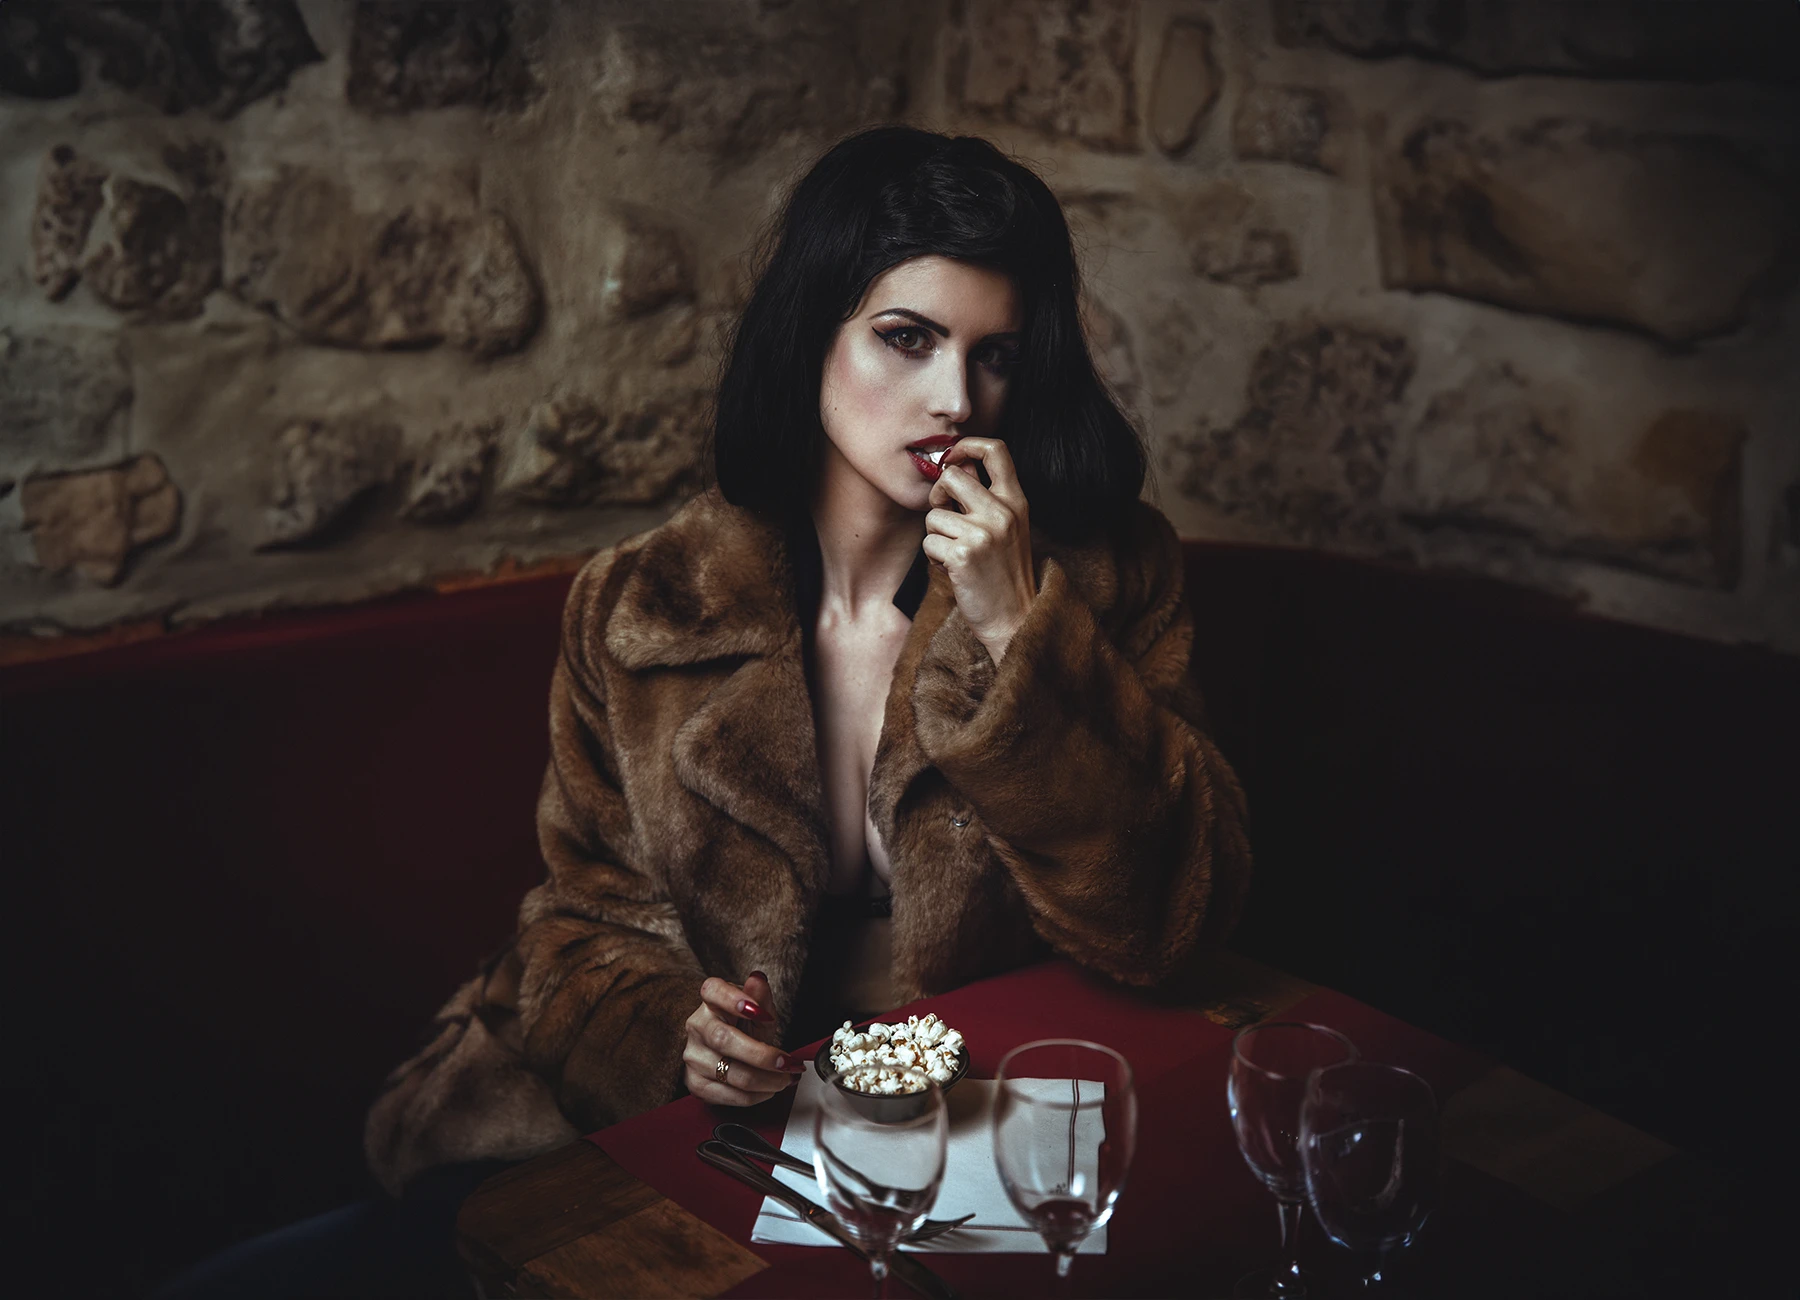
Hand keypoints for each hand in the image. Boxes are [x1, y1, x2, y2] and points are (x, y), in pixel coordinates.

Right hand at [682, 971, 802, 1105]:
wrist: (727, 1051)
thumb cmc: (744, 1026)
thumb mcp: (758, 1010)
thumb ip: (760, 996)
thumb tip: (757, 980)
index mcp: (711, 1000)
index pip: (713, 991)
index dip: (734, 1000)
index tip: (759, 1012)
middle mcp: (697, 1026)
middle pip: (723, 1040)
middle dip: (761, 1055)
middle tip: (786, 1063)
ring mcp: (693, 1055)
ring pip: (728, 1072)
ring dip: (764, 1081)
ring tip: (784, 1079)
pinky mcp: (695, 1082)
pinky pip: (726, 1095)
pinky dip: (754, 1096)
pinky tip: (768, 1089)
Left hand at [923, 437, 1037, 663]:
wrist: (1014, 618)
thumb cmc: (1004, 573)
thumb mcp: (1009, 527)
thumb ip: (987, 497)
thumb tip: (954, 467)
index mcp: (1016, 501)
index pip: (995, 449)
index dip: (966, 445)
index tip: (952, 457)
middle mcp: (1002, 512)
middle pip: (951, 476)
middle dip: (938, 495)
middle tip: (945, 517)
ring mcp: (983, 533)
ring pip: (933, 515)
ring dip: (936, 536)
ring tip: (956, 554)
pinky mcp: (963, 555)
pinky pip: (928, 542)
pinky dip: (933, 558)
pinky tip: (952, 569)